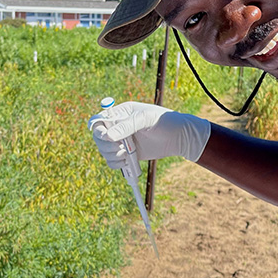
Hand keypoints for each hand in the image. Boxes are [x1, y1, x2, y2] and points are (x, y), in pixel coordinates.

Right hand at [90, 101, 210, 168]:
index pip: (99, 121)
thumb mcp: (145, 119)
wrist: (179, 137)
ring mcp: (122, 141)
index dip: (98, 130)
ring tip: (126, 155)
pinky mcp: (127, 154)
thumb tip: (108, 136)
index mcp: (120, 113)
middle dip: (106, 145)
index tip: (107, 137)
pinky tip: (127, 162)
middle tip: (120, 148)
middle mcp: (118, 127)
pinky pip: (113, 161)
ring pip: (105, 151)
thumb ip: (126, 126)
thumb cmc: (164, 121)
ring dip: (112, 156)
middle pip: (99, 138)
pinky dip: (117, 164)